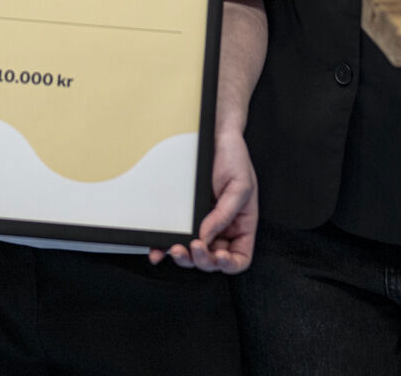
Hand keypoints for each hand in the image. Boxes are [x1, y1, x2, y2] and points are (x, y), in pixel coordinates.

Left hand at [149, 130, 256, 272]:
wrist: (216, 137)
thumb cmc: (235, 159)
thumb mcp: (240, 186)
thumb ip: (224, 214)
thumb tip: (206, 237)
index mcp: (241, 226)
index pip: (239, 258)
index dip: (230, 264)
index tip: (219, 256)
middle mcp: (223, 230)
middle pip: (213, 260)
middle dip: (202, 259)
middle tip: (194, 247)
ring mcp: (203, 225)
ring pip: (193, 254)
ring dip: (184, 258)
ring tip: (176, 249)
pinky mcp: (185, 218)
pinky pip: (176, 238)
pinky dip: (165, 247)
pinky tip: (159, 250)